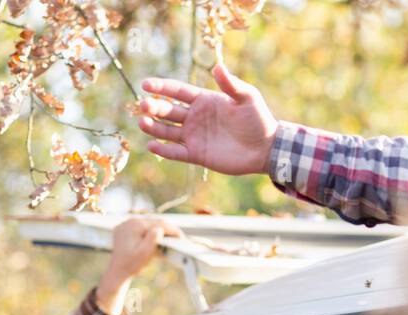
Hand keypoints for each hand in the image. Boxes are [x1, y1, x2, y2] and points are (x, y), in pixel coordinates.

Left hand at [97, 216, 181, 314]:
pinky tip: (156, 239)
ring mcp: (125, 225)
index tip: (182, 236)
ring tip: (169, 239)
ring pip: (147, 224)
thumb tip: (160, 228)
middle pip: (153, 222)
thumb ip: (153, 239)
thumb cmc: (131, 265)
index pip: (158, 224)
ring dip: (158, 231)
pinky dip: (149, 233)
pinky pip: (140, 228)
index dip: (172, 230)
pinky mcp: (124, 230)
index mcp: (134, 225)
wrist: (117, 273)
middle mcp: (129, 221)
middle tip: (178, 238)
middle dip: (166, 230)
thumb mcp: (145, 253)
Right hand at [138, 63, 278, 175]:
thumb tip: (217, 67)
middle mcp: (195, 118)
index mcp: (204, 101)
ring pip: (168, 131)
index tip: (146, 84)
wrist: (265, 148)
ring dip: (154, 127)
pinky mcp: (197, 155)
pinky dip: (164, 150)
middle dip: (154, 107)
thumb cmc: (258, 119)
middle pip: (168, 110)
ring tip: (142, 123)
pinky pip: (176, 152)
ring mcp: (195, 136)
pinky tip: (152, 145)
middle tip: (143, 105)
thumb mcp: (246, 97)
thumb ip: (230, 84)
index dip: (162, 87)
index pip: (178, 91)